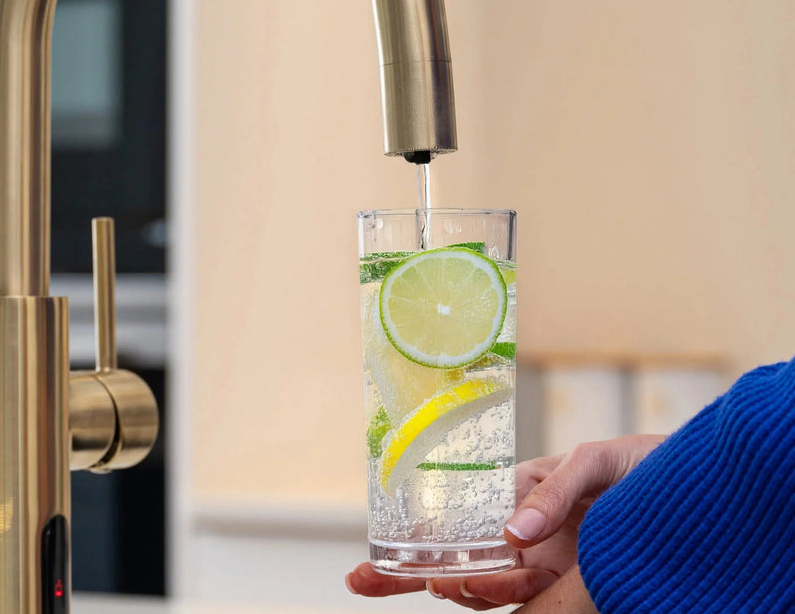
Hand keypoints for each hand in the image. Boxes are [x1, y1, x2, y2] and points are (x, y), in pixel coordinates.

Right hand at [345, 435, 664, 608]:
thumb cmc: (644, 466)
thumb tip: (513, 536)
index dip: (402, 554)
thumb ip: (551, 491)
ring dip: (469, 588)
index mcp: (513, 500)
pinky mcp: (573, 594)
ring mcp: (544, 571)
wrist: (702, 494)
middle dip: (414, 579)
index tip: (360, 575)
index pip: (447, 526)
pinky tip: (499, 588)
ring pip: (486, 593)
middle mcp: (520, 541)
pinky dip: (503, 602)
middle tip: (385, 580)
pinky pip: (534, 610)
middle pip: (454, 568)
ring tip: (457, 578)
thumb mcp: (595, 462)